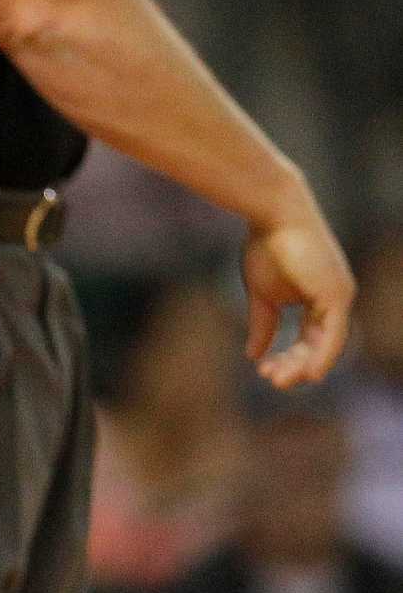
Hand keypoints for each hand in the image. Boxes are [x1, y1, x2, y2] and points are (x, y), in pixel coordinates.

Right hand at [242, 199, 353, 388]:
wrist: (273, 213)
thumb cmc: (266, 245)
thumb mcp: (262, 294)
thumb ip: (263, 324)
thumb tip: (253, 355)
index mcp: (319, 299)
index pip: (309, 339)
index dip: (288, 358)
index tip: (263, 370)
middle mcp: (335, 300)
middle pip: (318, 347)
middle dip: (294, 367)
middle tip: (270, 380)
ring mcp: (339, 296)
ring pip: (327, 346)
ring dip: (303, 367)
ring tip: (279, 380)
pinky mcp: (337, 294)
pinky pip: (333, 335)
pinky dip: (323, 356)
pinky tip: (311, 375)